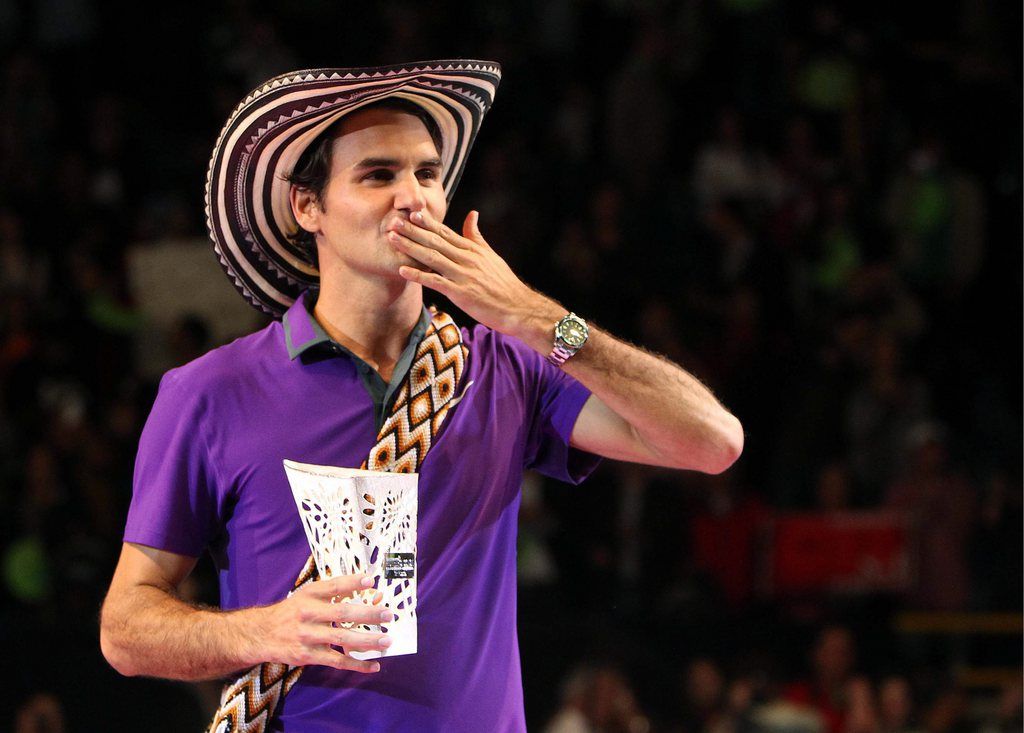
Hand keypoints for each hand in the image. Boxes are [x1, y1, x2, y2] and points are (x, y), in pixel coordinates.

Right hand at [253, 574, 392, 672]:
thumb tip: (364, 585)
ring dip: (367, 641)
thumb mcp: (306, 595)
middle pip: (342, 613)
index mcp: (309, 595)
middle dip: (367, 614)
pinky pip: (337, 661)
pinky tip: (374, 666)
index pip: (334, 586)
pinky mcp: (308, 656)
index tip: (371, 580)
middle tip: (388, 614)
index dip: (352, 582)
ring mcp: (308, 636)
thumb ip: (331, 591)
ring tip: (386, 641)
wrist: (261, 634)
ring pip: (342, 639)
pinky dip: (357, 665)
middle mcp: (308, 614)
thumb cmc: (291, 611)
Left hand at [387, 210, 553, 335]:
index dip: (427, 223)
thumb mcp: (490, 256)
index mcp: (472, 250)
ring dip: (410, 247)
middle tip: (392, 221)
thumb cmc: (504, 284)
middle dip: (412, 231)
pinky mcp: (461, 293)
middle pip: (435, 241)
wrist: (519, 307)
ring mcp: (463, 276)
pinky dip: (418, 275)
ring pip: (432, 257)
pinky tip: (402, 270)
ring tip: (392, 239)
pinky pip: (435, 282)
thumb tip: (472, 213)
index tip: (410, 212)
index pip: (445, 232)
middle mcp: (466, 259)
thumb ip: (476, 236)